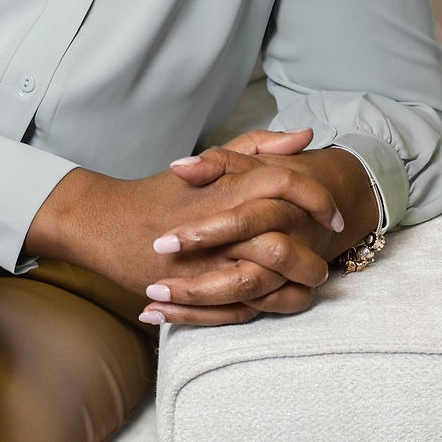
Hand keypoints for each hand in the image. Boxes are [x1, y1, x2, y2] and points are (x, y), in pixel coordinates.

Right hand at [25, 128, 340, 326]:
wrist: (107, 223)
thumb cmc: (162, 193)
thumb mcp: (211, 162)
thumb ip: (258, 146)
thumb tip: (307, 134)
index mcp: (228, 185)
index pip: (287, 183)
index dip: (317, 197)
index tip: (334, 213)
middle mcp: (223, 221)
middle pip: (287, 237)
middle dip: (316, 250)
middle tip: (329, 255)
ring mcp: (210, 259)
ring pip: (271, 280)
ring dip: (295, 284)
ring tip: (306, 283)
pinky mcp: (196, 289)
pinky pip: (243, 307)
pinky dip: (264, 307)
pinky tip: (277, 302)